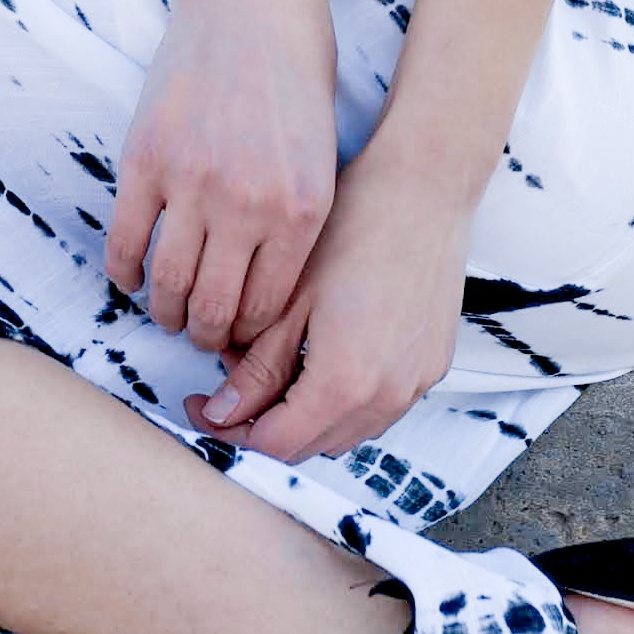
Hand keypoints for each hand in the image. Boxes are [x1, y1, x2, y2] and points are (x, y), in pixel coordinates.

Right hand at [104, 0, 337, 354]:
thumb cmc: (294, 73)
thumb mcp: (321, 155)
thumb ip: (296, 222)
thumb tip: (264, 295)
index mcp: (302, 208)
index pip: (267, 308)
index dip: (247, 334)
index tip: (237, 336)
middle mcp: (248, 203)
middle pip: (215, 308)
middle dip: (204, 333)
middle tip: (198, 333)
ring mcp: (192, 180)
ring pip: (167, 285)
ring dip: (163, 311)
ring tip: (166, 312)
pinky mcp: (144, 157)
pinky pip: (125, 240)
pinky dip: (122, 271)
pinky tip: (129, 277)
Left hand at [189, 135, 475, 464]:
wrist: (424, 188)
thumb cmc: (355, 226)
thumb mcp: (289, 299)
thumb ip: (256, 366)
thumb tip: (222, 411)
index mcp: (344, 383)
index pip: (275, 443)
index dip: (229, 430)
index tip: (200, 403)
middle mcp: (387, 397)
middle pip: (310, 445)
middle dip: (262, 424)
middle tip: (226, 385)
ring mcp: (416, 385)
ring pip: (345, 432)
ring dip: (304, 416)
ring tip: (272, 364)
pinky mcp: (432, 366)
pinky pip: (378, 409)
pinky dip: (343, 401)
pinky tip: (318, 357)